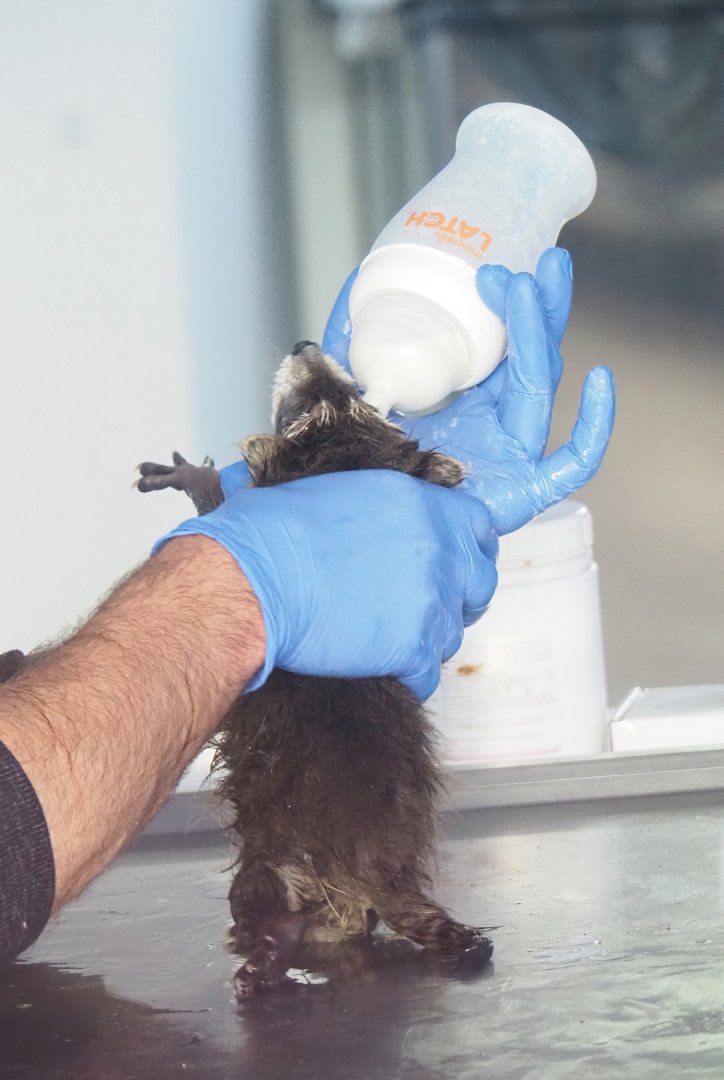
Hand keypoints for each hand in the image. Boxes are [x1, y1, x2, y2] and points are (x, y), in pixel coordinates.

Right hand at [155, 470, 497, 699]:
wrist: (251, 579)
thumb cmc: (272, 532)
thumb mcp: (337, 491)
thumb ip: (382, 506)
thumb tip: (382, 521)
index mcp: (419, 503)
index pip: (479, 526)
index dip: (466, 547)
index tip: (450, 560)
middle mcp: (436, 549)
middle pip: (480, 583)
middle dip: (457, 597)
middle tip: (420, 604)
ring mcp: (430, 600)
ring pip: (453, 633)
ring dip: (427, 638)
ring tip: (386, 636)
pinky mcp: (413, 647)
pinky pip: (427, 674)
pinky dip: (406, 676)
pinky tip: (378, 666)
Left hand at [321, 249, 614, 533]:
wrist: (349, 528)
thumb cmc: (354, 465)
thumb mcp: (351, 389)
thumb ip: (354, 341)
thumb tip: (360, 282)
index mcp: (464, 400)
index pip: (501, 344)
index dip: (506, 304)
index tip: (485, 267)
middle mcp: (494, 424)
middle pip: (532, 356)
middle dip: (538, 306)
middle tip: (539, 262)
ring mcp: (512, 456)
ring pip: (542, 389)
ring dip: (538, 335)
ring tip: (526, 289)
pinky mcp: (524, 493)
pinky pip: (572, 463)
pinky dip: (594, 427)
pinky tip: (600, 381)